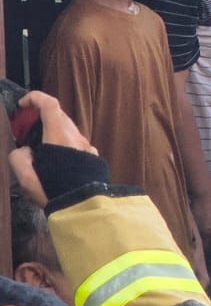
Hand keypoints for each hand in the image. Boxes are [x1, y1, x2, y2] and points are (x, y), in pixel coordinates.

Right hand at [8, 92, 96, 208]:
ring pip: (69, 130)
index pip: (50, 104)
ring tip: (39, 148)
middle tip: (26, 129)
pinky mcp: (94, 157)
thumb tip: (26, 151)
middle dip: (41, 116)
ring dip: (53, 132)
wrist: (85, 207)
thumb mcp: (26, 177)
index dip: (35, 98)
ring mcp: (88, 146)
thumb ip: (19, 157)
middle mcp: (77, 137)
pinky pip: (76, 143)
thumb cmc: (53, 190)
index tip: (22, 105)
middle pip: (59, 116)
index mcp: (60, 136)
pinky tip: (57, 161)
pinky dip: (64, 143)